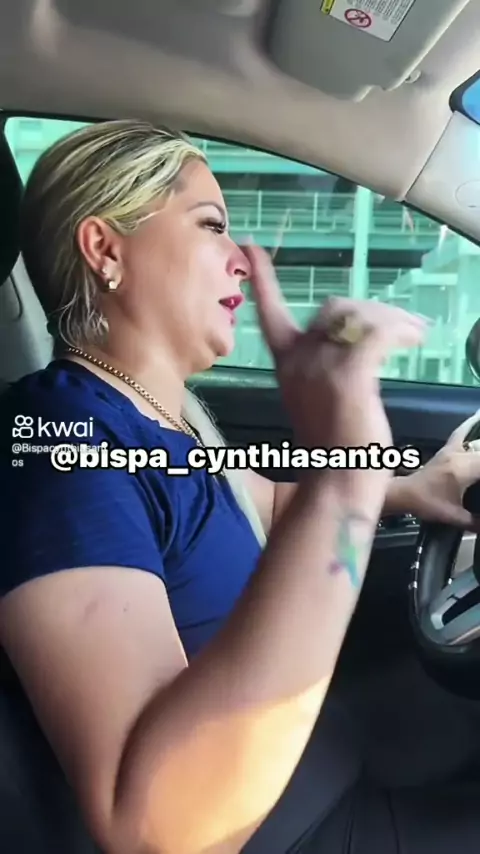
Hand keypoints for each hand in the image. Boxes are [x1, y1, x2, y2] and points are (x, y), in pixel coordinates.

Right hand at [243, 244, 425, 452]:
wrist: (336, 483)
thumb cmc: (330, 453)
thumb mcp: (318, 403)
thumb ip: (324, 371)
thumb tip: (353, 348)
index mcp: (286, 365)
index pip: (268, 313)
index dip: (263, 280)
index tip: (251, 248)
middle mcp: (298, 359)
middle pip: (333, 308)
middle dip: (367, 312)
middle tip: (400, 327)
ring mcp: (322, 365)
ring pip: (358, 315)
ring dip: (390, 319)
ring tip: (414, 333)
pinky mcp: (349, 373)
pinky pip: (378, 332)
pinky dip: (401, 331)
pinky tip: (415, 339)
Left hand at [397, 411, 479, 529]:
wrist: (402, 493)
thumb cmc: (426, 504)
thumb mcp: (453, 516)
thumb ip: (474, 523)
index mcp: (463, 469)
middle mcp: (460, 454)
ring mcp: (452, 449)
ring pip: (477, 439)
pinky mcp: (447, 449)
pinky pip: (462, 433)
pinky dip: (471, 425)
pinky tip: (477, 416)